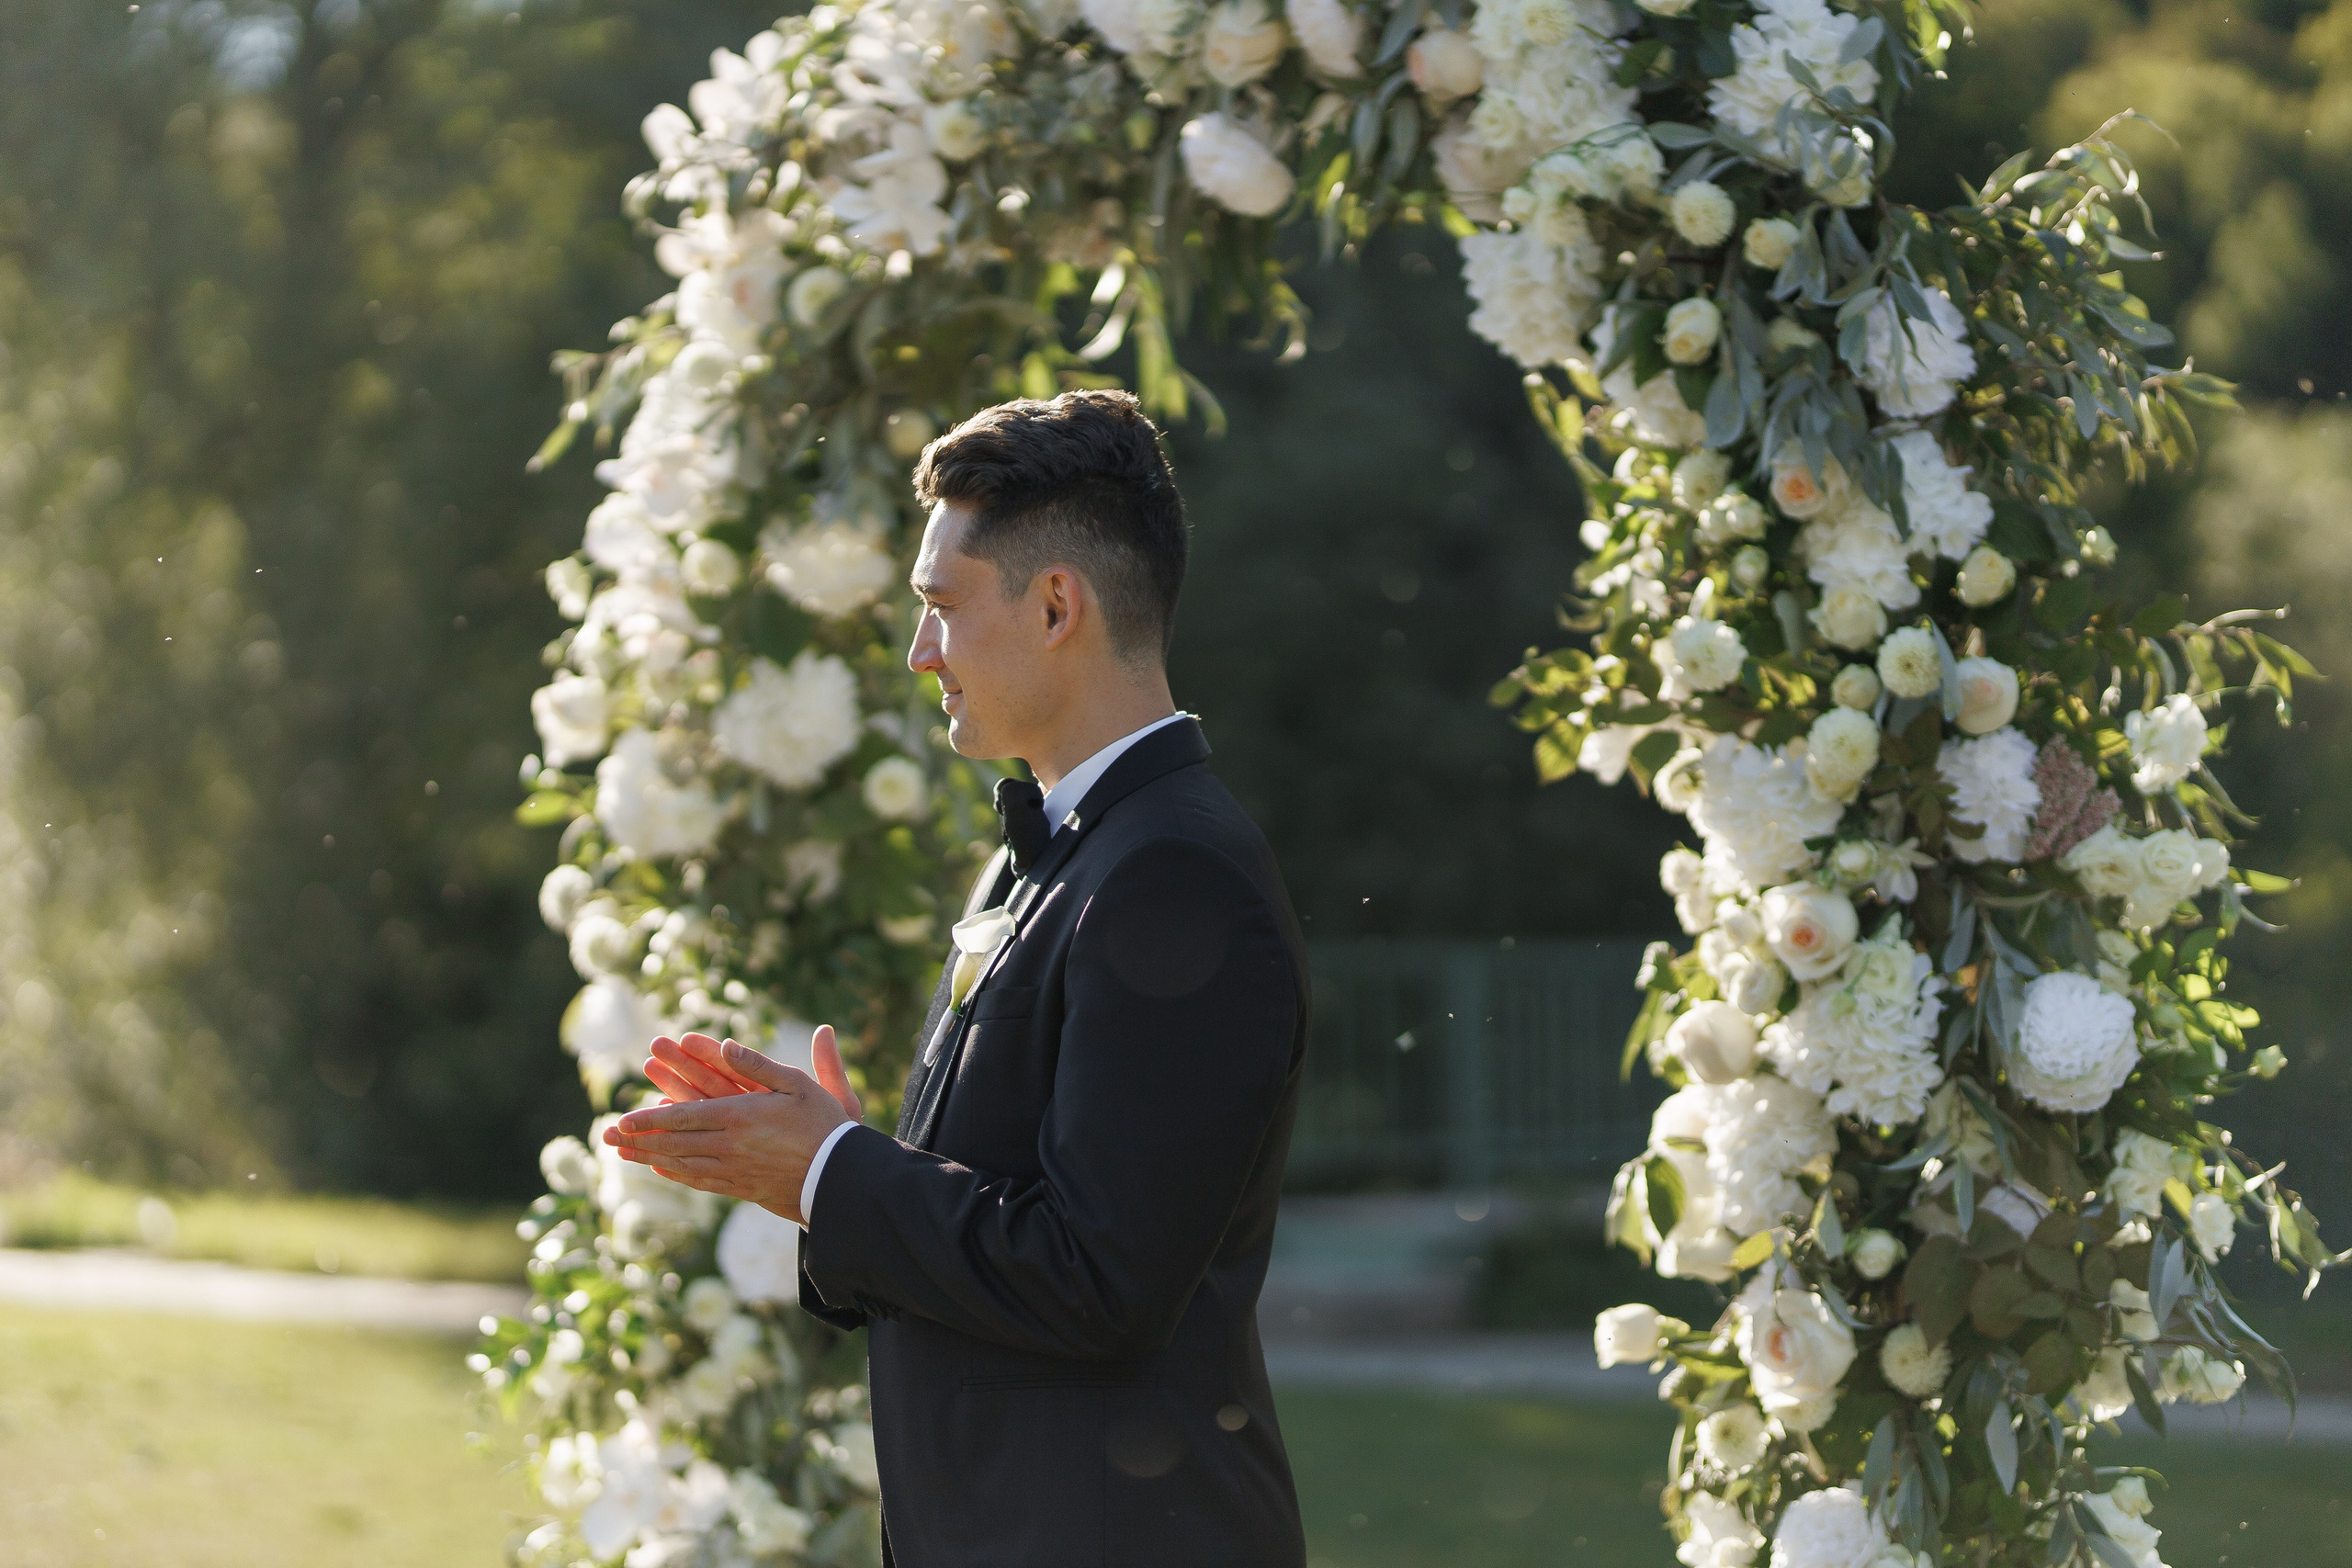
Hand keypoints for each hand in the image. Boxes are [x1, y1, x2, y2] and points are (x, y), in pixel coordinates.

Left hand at [602, 1029, 858, 1222]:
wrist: (841, 1178)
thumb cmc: (825, 1126)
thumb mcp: (798, 1085)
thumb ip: (759, 1065)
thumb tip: (727, 1043)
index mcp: (740, 1117)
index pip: (683, 1117)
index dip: (649, 1120)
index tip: (622, 1120)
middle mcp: (730, 1147)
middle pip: (674, 1143)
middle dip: (637, 1140)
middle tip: (607, 1138)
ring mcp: (734, 1171)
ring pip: (681, 1165)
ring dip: (649, 1159)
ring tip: (624, 1155)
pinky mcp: (743, 1188)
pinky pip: (701, 1182)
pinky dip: (677, 1175)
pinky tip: (663, 1171)